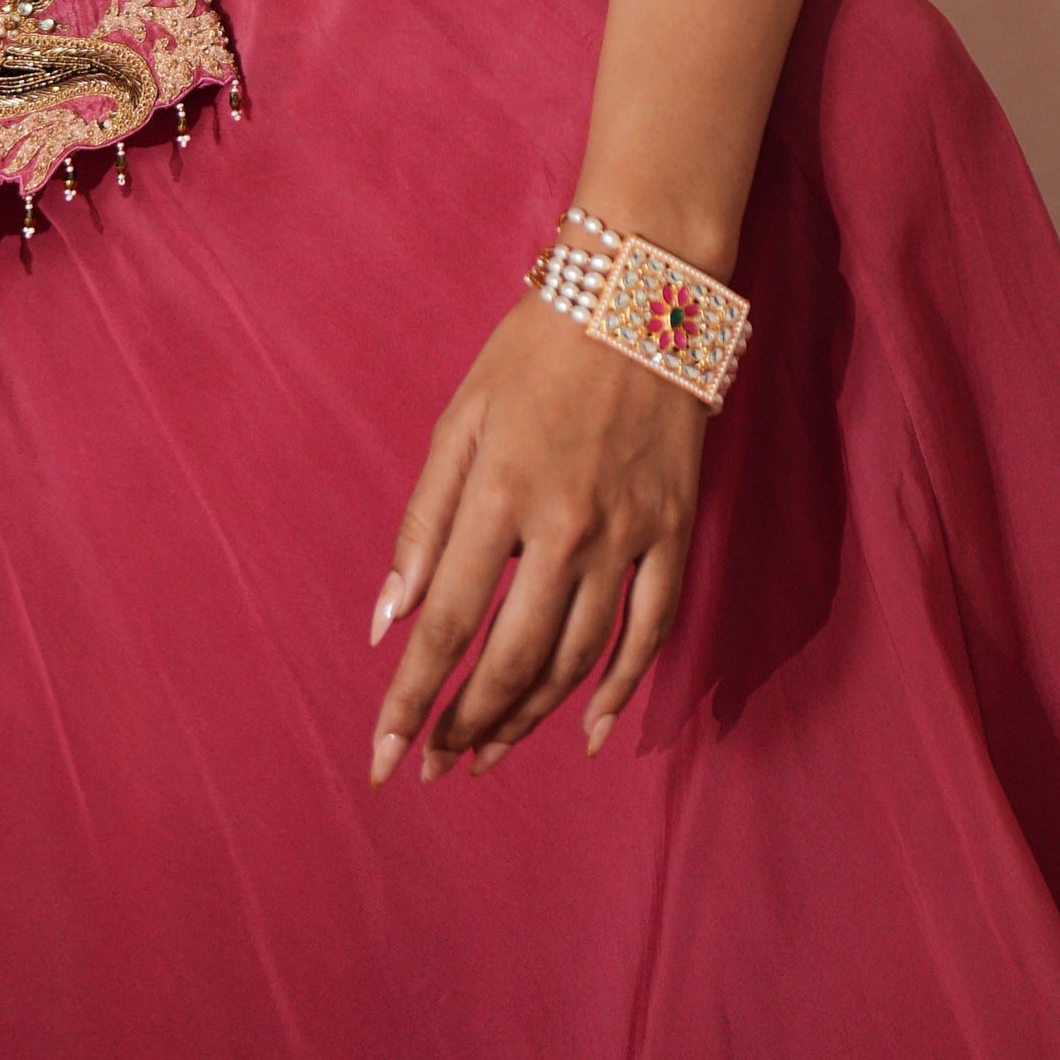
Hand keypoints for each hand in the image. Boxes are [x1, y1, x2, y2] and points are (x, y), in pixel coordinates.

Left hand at [368, 291, 703, 786]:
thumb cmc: (535, 351)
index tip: (384, 754)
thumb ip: (423, 522)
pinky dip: (620, 691)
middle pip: (511, 660)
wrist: (642, 295)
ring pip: (576, 660)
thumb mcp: (460, 418)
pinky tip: (587, 730)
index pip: (448, 625)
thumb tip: (388, 620)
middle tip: (433, 763)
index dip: (413, 698)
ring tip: (487, 753)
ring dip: (527, 718)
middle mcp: (566, 526)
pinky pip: (649, 633)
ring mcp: (628, 533)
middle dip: (465, 724)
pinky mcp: (674, 532)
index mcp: (500, 493)